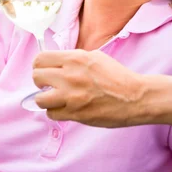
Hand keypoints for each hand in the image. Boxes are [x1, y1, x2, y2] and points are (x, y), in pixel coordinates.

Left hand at [32, 49, 146, 126]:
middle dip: (40, 82)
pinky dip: (56, 112)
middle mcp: (70, 75)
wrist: (135, 97)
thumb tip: (56, 64)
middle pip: (36, 77)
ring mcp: (71, 96)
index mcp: (75, 58)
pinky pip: (52, 114)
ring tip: (55, 99)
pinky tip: (65, 109)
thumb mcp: (95, 57)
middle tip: (49, 85)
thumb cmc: (118, 76)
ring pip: (39, 99)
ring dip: (45, 99)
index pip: (40, 59)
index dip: (40, 65)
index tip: (44, 70)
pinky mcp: (75, 113)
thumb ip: (74, 58)